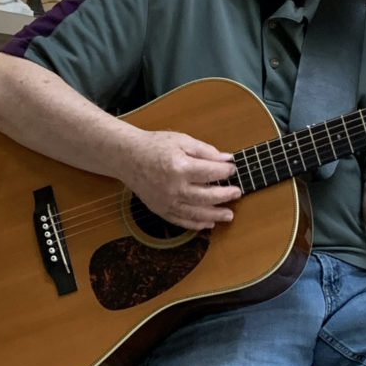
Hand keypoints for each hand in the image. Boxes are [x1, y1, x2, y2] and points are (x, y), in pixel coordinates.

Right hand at [122, 130, 241, 231]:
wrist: (128, 157)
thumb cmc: (155, 146)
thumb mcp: (181, 140)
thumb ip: (205, 151)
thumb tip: (227, 160)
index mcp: (180, 167)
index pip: (210, 173)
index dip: (225, 172)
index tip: (233, 169)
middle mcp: (173, 187)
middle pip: (206, 196)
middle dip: (224, 195)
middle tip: (237, 193)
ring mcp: (166, 201)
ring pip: (195, 213)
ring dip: (215, 216)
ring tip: (229, 215)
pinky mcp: (159, 209)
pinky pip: (180, 221)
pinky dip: (195, 224)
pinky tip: (208, 223)